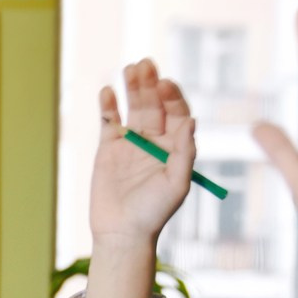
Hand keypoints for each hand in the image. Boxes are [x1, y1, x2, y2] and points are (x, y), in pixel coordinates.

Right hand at [88, 59, 195, 249]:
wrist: (121, 232)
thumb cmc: (154, 212)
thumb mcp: (177, 184)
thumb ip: (185, 153)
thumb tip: (190, 121)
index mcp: (175, 146)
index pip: (176, 112)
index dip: (172, 96)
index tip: (164, 84)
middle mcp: (154, 140)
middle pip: (154, 104)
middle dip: (150, 84)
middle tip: (145, 65)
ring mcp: (130, 142)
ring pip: (132, 107)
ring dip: (132, 87)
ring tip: (129, 69)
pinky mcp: (108, 148)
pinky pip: (109, 121)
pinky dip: (108, 105)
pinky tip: (107, 91)